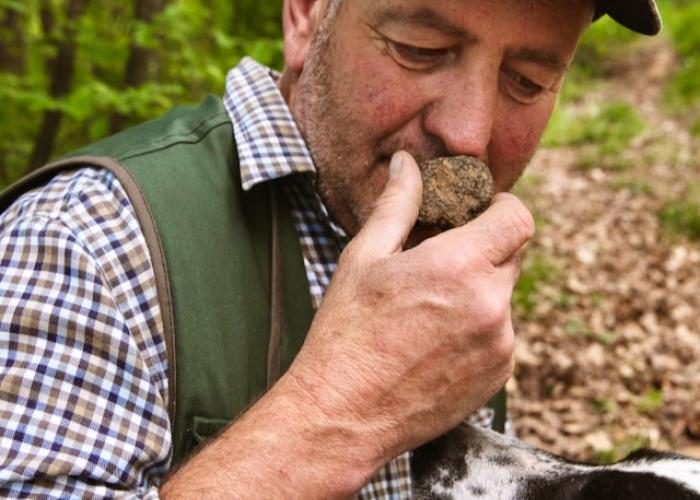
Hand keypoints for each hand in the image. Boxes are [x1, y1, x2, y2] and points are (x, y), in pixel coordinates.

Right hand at [284, 150, 534, 462]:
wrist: (344, 413)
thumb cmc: (346, 333)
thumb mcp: (364, 258)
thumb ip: (397, 204)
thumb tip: (407, 163)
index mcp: (458, 266)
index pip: (518, 218)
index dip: (502, 208)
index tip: (479, 213)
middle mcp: (491, 304)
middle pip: (513, 254)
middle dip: (484, 249)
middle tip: (441, 261)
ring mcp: (500, 344)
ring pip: (504, 296)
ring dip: (479, 291)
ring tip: (429, 310)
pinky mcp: (499, 375)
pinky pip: (501, 334)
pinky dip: (479, 328)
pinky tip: (435, 340)